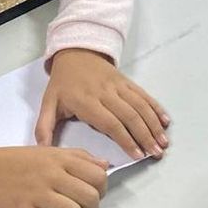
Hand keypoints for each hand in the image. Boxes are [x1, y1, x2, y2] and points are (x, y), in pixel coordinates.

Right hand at [0, 145, 107, 207]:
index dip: (102, 189)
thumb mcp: (49, 151)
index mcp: (60, 158)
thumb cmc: (16, 162)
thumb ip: (79, 157)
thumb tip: (105, 166)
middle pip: (90, 197)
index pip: (98, 175)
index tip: (94, 193)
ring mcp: (38, 195)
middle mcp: (52, 175)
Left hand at [36, 48, 169, 160]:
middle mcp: (106, 93)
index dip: (125, 139)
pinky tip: (165, 121)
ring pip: (140, 106)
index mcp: (87, 102)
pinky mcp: (127, 81)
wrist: (75, 52)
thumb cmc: (62, 82)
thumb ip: (44, 127)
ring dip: (154, 124)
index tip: (137, 155)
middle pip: (130, 116)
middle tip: (156, 153)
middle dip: (145, 136)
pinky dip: (155, 108)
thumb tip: (42, 150)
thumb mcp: (49, 103)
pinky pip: (143, 95)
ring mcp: (119, 86)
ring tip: (164, 142)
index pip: (110, 123)